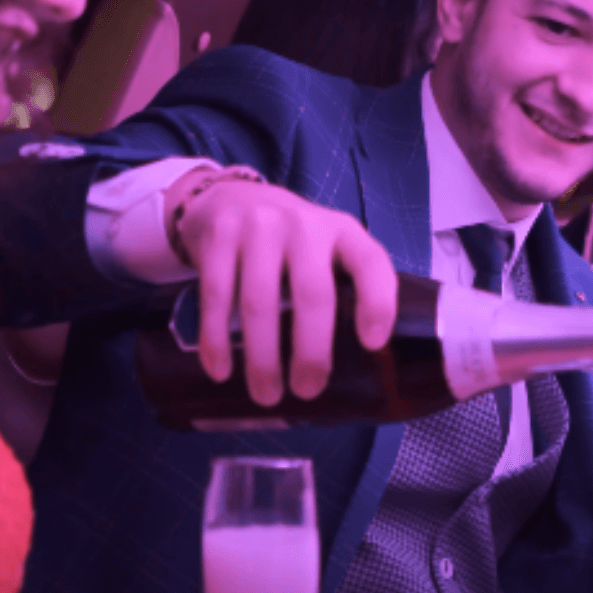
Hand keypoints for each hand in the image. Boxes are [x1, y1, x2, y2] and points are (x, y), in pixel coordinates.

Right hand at [170, 172, 396, 405]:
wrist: (230, 198)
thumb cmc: (291, 241)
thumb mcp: (327, 249)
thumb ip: (345, 287)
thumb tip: (360, 366)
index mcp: (342, 230)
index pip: (370, 262)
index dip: (376, 302)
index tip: (371, 345)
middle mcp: (303, 224)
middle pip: (312, 292)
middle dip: (311, 350)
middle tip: (306, 391)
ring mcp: (258, 226)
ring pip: (260, 301)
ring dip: (262, 357)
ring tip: (266, 395)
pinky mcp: (218, 236)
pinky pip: (216, 295)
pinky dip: (216, 339)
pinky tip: (220, 370)